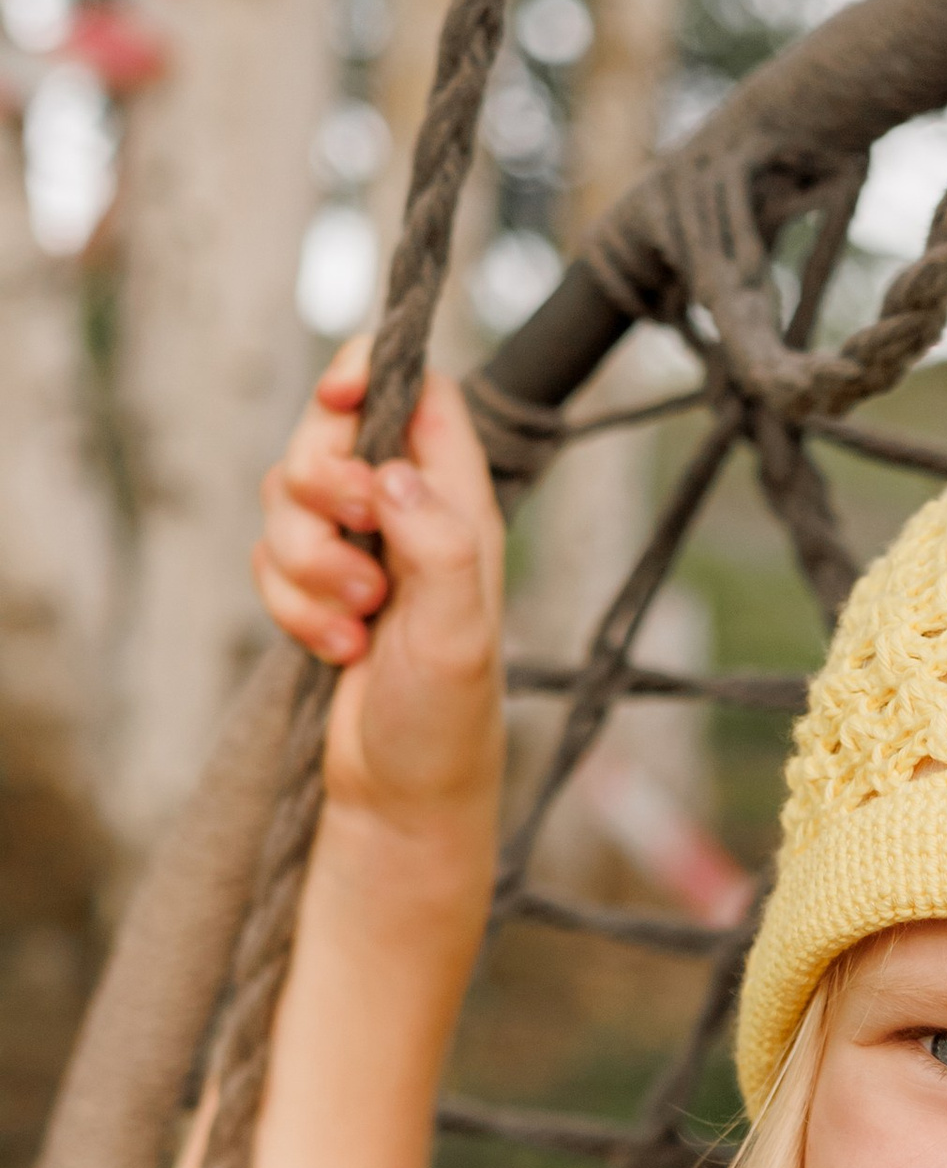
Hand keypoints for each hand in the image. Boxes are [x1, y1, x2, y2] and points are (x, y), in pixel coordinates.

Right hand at [254, 339, 506, 850]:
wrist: (403, 792)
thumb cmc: (447, 717)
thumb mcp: (457, 634)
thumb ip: (438, 546)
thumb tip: (393, 474)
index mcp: (457, 503)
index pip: (418, 389)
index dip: (369, 375)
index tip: (337, 406)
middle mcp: (405, 512)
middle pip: (329, 432)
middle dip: (320, 491)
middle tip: (359, 558)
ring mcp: (355, 547)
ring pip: (285, 497)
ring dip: (306, 565)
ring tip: (357, 625)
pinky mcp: (314, 584)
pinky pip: (267, 558)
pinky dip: (290, 605)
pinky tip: (335, 650)